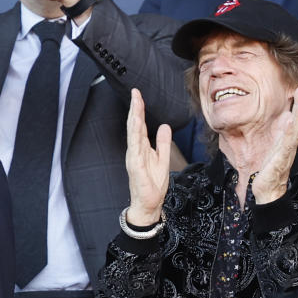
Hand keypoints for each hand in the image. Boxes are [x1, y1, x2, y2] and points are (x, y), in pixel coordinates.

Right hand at [125, 88, 171, 224]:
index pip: (140, 125)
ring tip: (135, 105)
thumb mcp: (163, 159)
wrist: (149, 204)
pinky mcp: (136, 168)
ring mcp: (134, 159)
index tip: (139, 95)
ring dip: (134, 119)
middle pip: (135, 126)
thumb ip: (163, 143)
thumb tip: (165, 126)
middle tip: (135, 92)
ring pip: (133, 135)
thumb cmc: (153, 184)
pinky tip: (136, 128)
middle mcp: (135, 151)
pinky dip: (135, 138)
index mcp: (141, 148)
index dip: (139, 110)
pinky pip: (135, 150)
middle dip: (135, 109)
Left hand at [252, 86, 297, 203]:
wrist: (268, 191)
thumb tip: (272, 126)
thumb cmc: (268, 172)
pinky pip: (288, 143)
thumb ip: (274, 139)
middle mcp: (290, 145)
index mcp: (286, 142)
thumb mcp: (271, 151)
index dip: (297, 106)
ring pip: (296, 130)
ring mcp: (287, 152)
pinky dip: (291, 131)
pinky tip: (291, 120)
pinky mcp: (282, 159)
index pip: (294, 120)